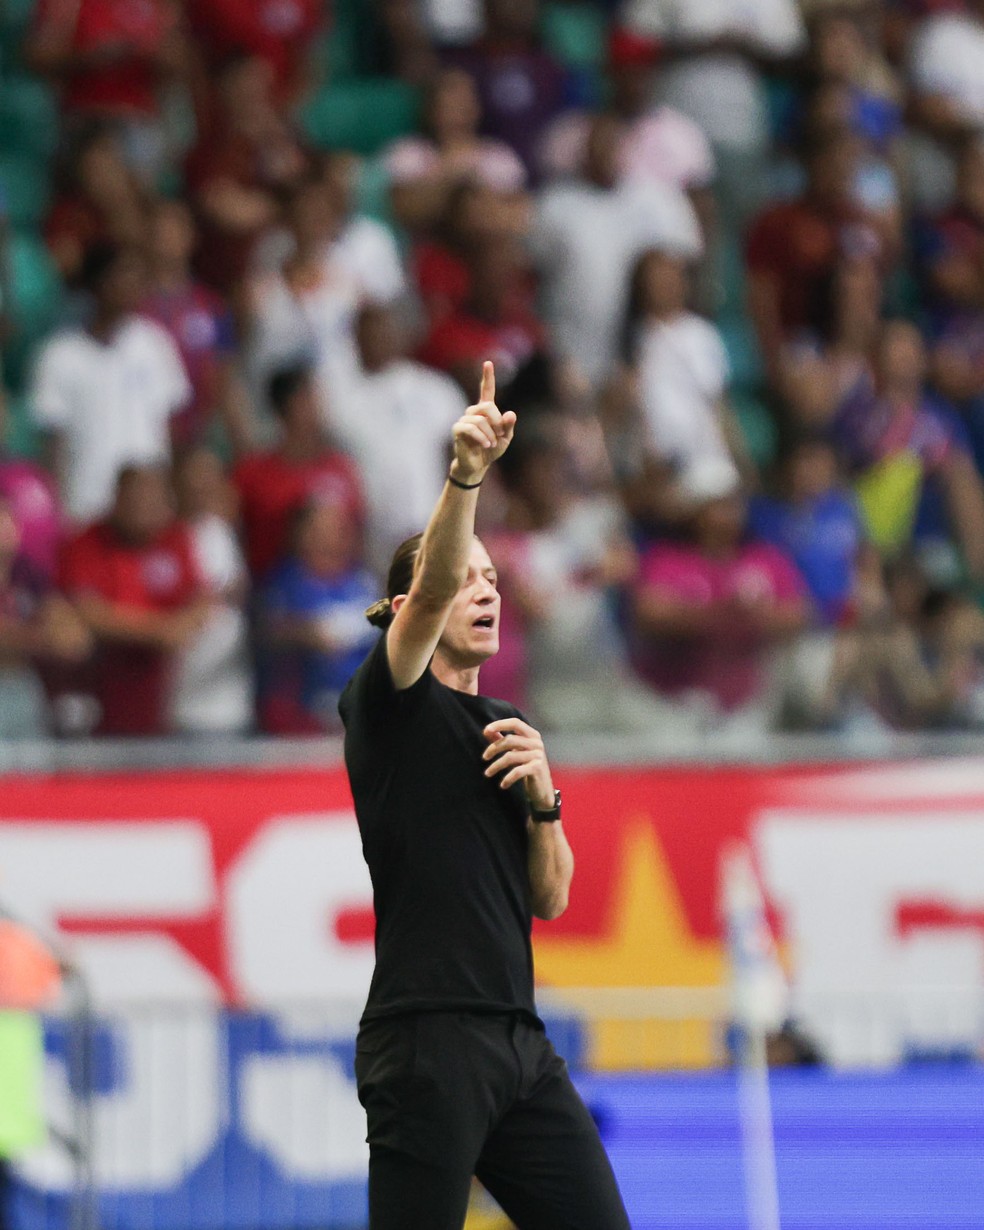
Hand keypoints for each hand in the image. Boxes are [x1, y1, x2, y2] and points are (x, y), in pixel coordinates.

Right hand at [450, 361, 516, 484]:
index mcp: (486, 411)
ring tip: (490, 444)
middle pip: (487, 406)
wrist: (477, 466)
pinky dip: (481, 437)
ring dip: (490, 434)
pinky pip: (470, 428)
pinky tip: (485, 445)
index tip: (488, 363)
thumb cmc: (491, 450)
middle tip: (499, 435)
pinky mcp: (458, 430)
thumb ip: (508, 426)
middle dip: (497, 421)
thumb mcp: (505, 438)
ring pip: (480, 420)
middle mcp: (473, 412)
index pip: (486, 390)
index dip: (488, 377)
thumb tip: (510, 413)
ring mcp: (464, 420)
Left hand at [482, 717, 553, 806]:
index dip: (500, 724)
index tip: (486, 730)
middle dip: (493, 748)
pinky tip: (502, 785)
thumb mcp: (516, 752)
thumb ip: (503, 740)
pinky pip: (517, 771)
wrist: (543, 790)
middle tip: (484, 758)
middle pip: (510, 739)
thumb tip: (486, 731)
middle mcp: (537, 743)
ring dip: (496, 766)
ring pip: (510, 756)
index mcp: (532, 735)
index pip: (515, 723)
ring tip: (487, 773)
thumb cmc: (527, 768)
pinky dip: (507, 778)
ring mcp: (538, 755)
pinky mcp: (538, 768)